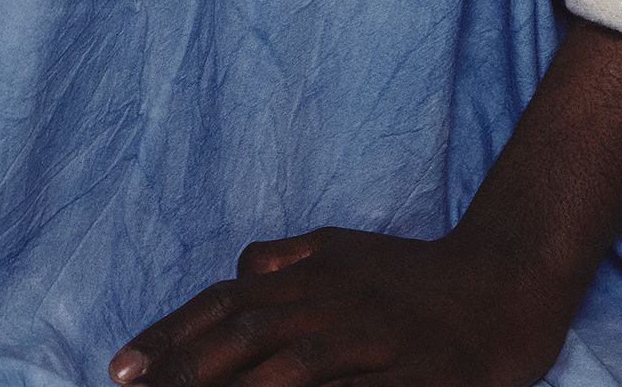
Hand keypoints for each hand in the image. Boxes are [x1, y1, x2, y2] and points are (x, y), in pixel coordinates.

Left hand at [108, 224, 576, 385]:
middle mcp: (319, 302)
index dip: (168, 335)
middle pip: (234, 334)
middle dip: (178, 366)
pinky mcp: (389, 375)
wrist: (498, 284)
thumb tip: (240, 269)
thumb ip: (288, 258)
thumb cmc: (414, 273)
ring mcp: (354, 340)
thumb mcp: (340, 249)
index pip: (219, 304)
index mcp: (303, 275)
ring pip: (273, 365)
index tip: (123, 368)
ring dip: (223, 382)